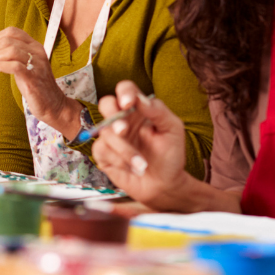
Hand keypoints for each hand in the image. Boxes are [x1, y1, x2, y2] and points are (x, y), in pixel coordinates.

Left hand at [0, 27, 78, 136]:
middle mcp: (36, 51)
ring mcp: (36, 64)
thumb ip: (12, 56)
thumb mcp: (25, 65)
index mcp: (34, 46)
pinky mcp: (33, 77)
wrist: (53, 104)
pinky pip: (13, 65)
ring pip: (10, 50)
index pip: (12, 32)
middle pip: (8, 40)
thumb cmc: (35, 85)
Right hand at [92, 80, 191, 207]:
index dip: (124, 92)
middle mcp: (123, 119)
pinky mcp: (104, 154)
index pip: (125, 89)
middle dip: (113, 116)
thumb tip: (140, 99)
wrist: (165, 185)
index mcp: (138, 109)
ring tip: (142, 165)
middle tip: (123, 130)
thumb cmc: (170, 155)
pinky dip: (118, 160)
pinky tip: (132, 168)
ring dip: (124, 150)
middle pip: (106, 104)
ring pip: (105, 132)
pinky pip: (101, 150)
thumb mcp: (172, 130)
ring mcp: (111, 136)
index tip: (128, 104)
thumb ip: (158, 111)